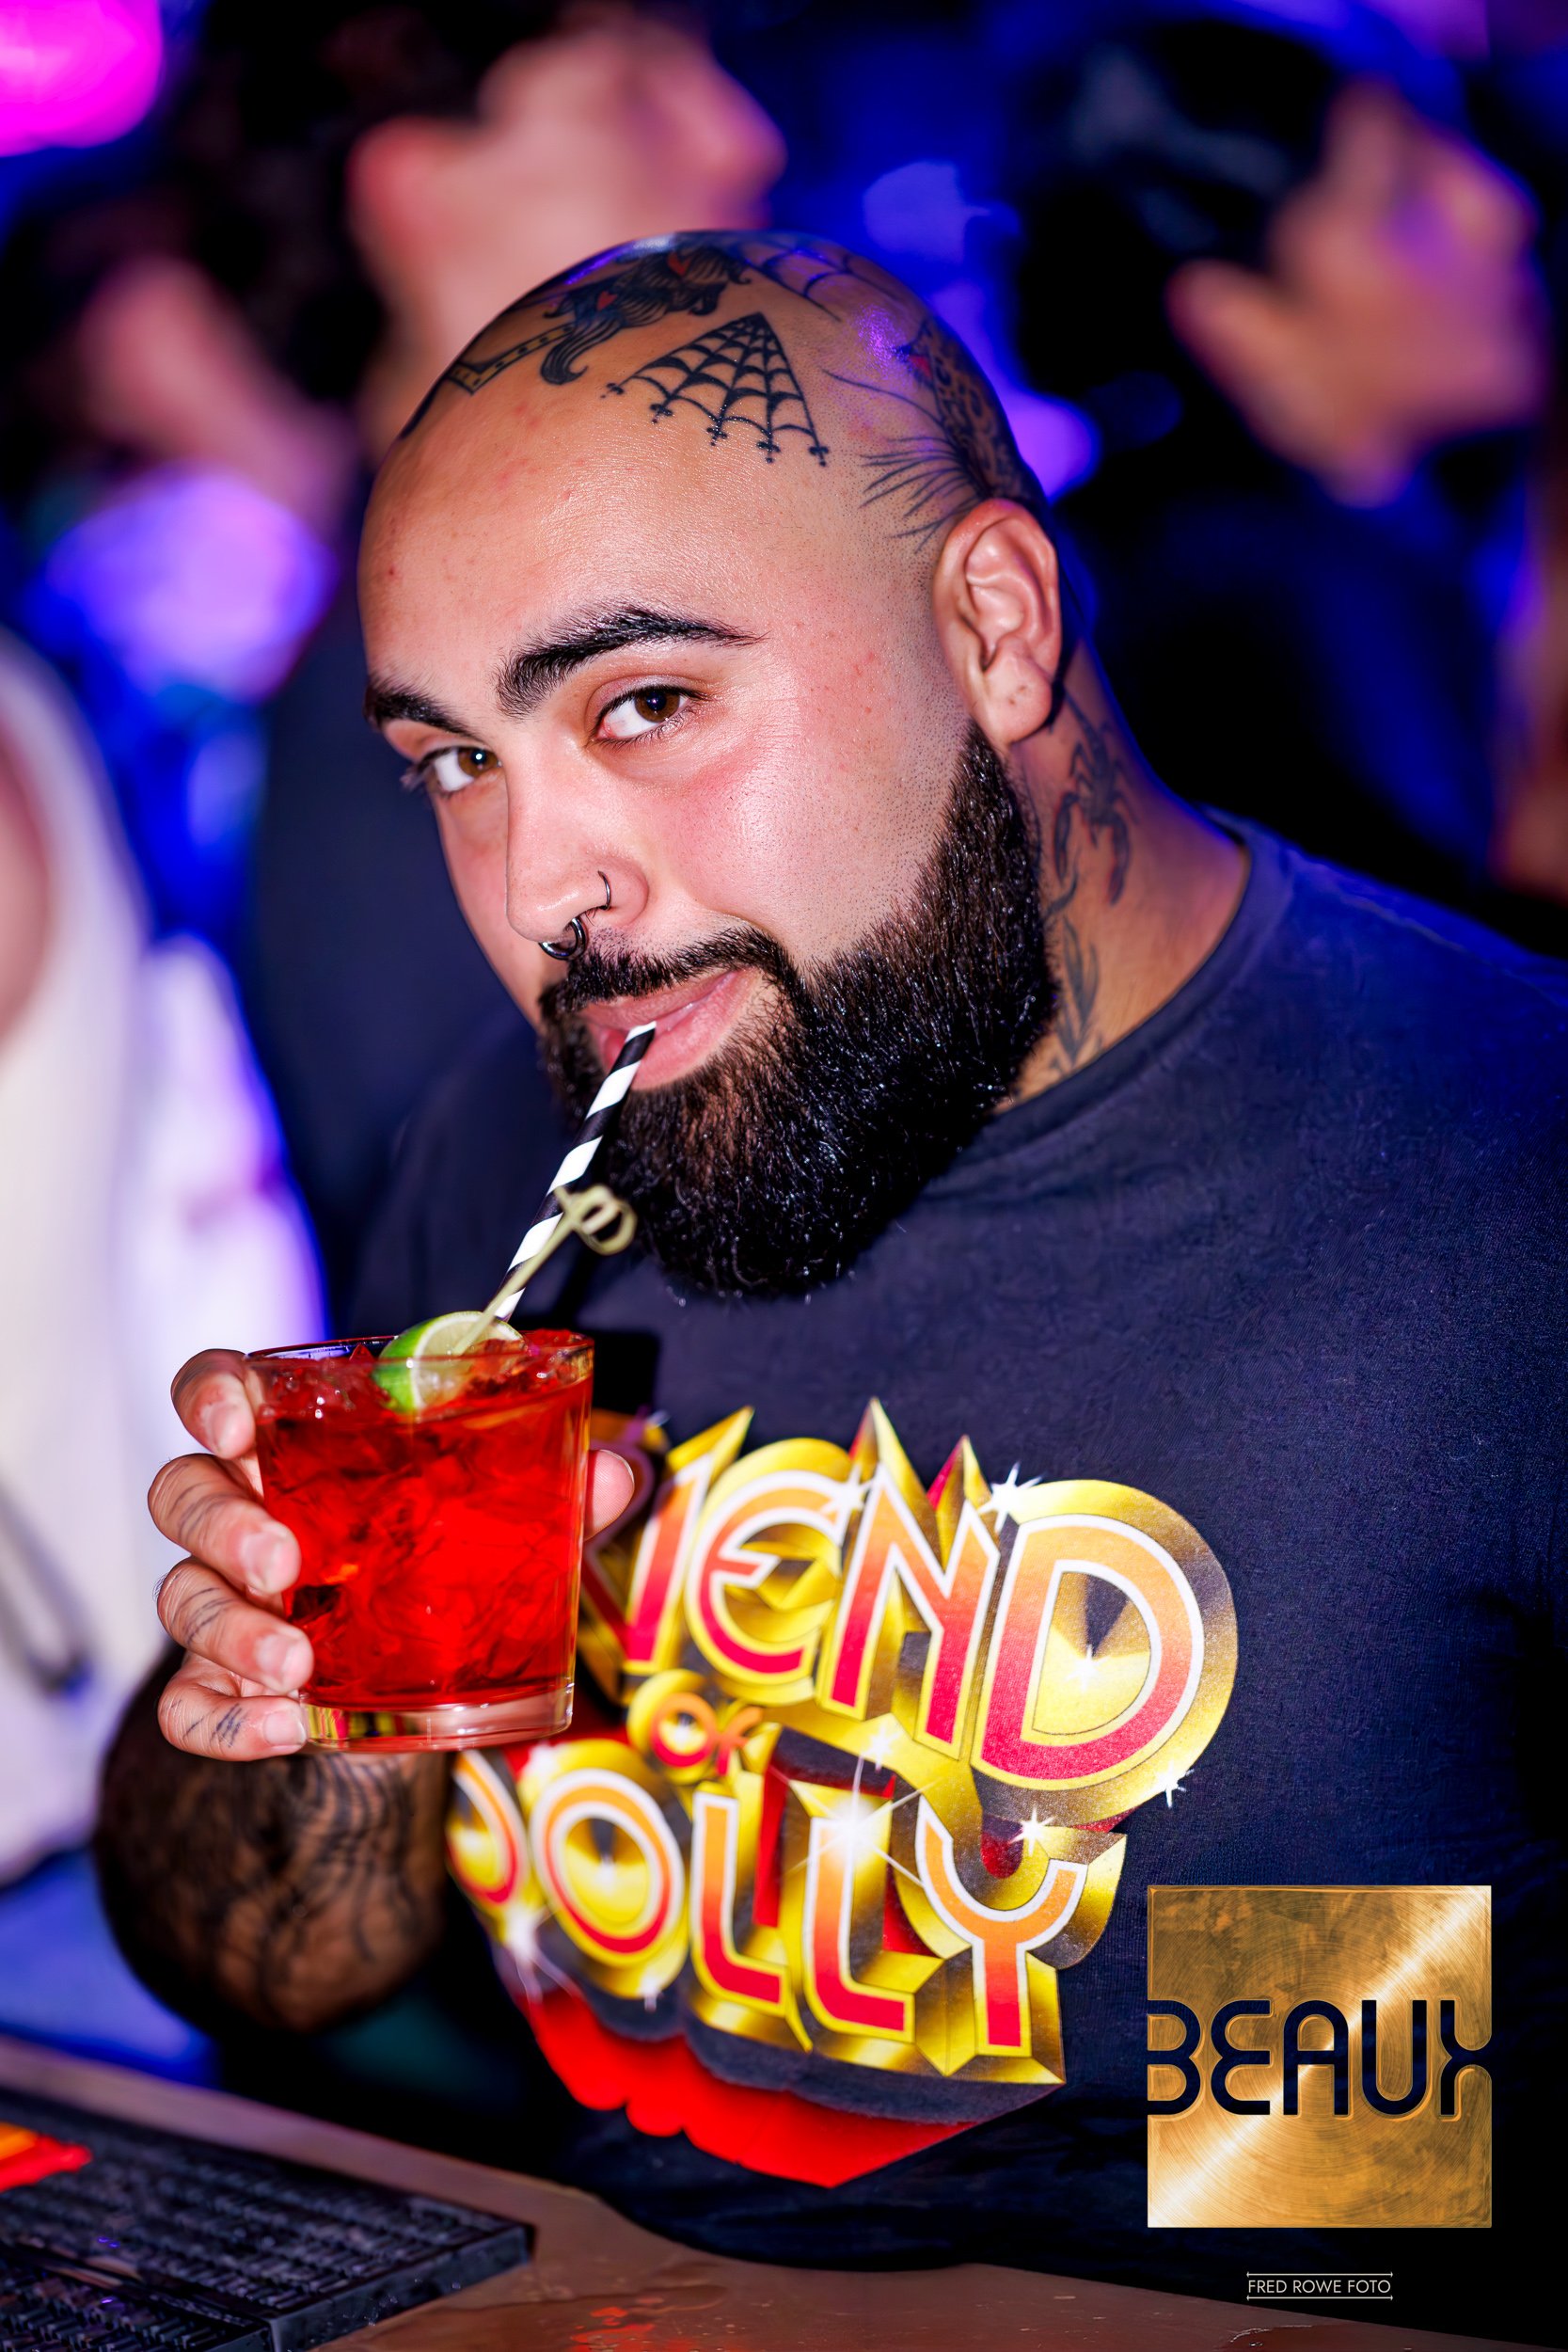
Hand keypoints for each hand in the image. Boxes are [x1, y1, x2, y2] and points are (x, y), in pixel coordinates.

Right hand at [150, 1349, 636, 1761]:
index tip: (239, 1419)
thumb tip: (621, 1471)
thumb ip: (556, 1494)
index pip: (216, 1392)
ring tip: (301, 1668)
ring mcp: (226, 1604)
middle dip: (224, 1524)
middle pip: (182, 1493)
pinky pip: (187, 1705)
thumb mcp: (503, 1524)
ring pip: (181, 1598)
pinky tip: (286, 1729)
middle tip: (286, 1563)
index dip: (211, 1394)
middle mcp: (243, 1516)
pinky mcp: (226, 1686)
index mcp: (296, 1450)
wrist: (420, 1691)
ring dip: (232, 1631)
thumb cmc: (446, 1568)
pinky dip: (226, 1720)